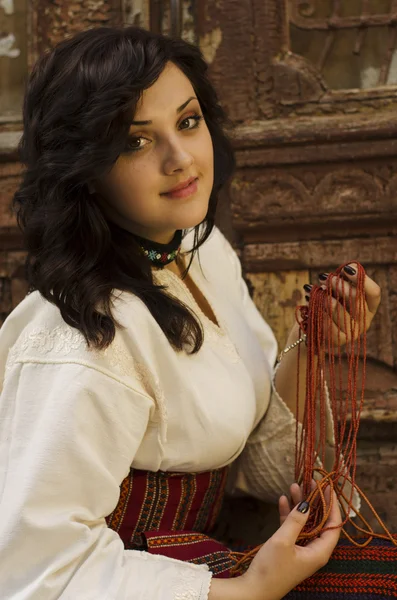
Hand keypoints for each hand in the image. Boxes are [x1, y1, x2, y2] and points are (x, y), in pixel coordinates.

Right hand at [240, 485, 340, 599]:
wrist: (254, 590)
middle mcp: (313, 551)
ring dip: (299, 505)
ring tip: (294, 486)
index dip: (333, 505)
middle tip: (310, 482)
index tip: (328, 487)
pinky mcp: (289, 550)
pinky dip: (288, 515)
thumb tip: (307, 503)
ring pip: (305, 522)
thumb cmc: (271, 569)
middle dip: (314, 501)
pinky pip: (293, 528)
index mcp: (319, 552)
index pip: (334, 525)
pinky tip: (282, 500)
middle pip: (319, 521)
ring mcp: (301, 550)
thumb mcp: (283, 541)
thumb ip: (296, 521)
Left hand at [304, 263, 380, 346]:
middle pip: (357, 298)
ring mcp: (353, 333)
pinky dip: (318, 311)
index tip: (346, 268)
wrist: (310, 328)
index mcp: (368, 307)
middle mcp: (364, 321)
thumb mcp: (335, 291)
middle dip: (339, 284)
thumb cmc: (326, 305)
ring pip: (339, 310)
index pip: (374, 293)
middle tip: (326, 277)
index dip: (361, 279)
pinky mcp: (339, 341)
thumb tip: (348, 269)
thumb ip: (343, 281)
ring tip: (317, 290)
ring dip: (326, 297)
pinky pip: (327, 324)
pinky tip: (310, 302)